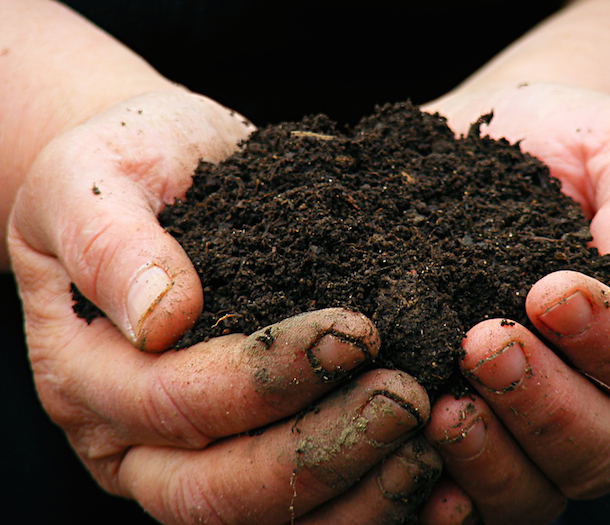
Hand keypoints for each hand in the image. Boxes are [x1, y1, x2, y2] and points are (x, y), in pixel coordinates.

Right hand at [8, 91, 439, 523]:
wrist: (151, 179)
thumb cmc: (120, 172)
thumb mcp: (91, 184)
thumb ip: (111, 243)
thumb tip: (163, 315)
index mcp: (87, 373)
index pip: (173, 402)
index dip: (264, 379)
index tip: (353, 334)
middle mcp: (130, 437)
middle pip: (218, 487)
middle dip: (319, 450)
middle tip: (404, 400)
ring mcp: (185, 456)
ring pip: (261, 516)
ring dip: (351, 495)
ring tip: (424, 445)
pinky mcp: (239, 451)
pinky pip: (300, 507)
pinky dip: (364, 504)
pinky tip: (431, 481)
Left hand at [418, 83, 609, 523]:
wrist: (495, 152)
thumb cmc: (568, 145)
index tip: (550, 293)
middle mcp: (603, 398)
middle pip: (605, 446)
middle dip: (544, 402)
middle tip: (484, 342)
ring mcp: (535, 426)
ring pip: (539, 486)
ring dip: (491, 454)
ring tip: (440, 403)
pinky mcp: (474, 433)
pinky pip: (472, 493)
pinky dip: (449, 492)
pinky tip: (414, 466)